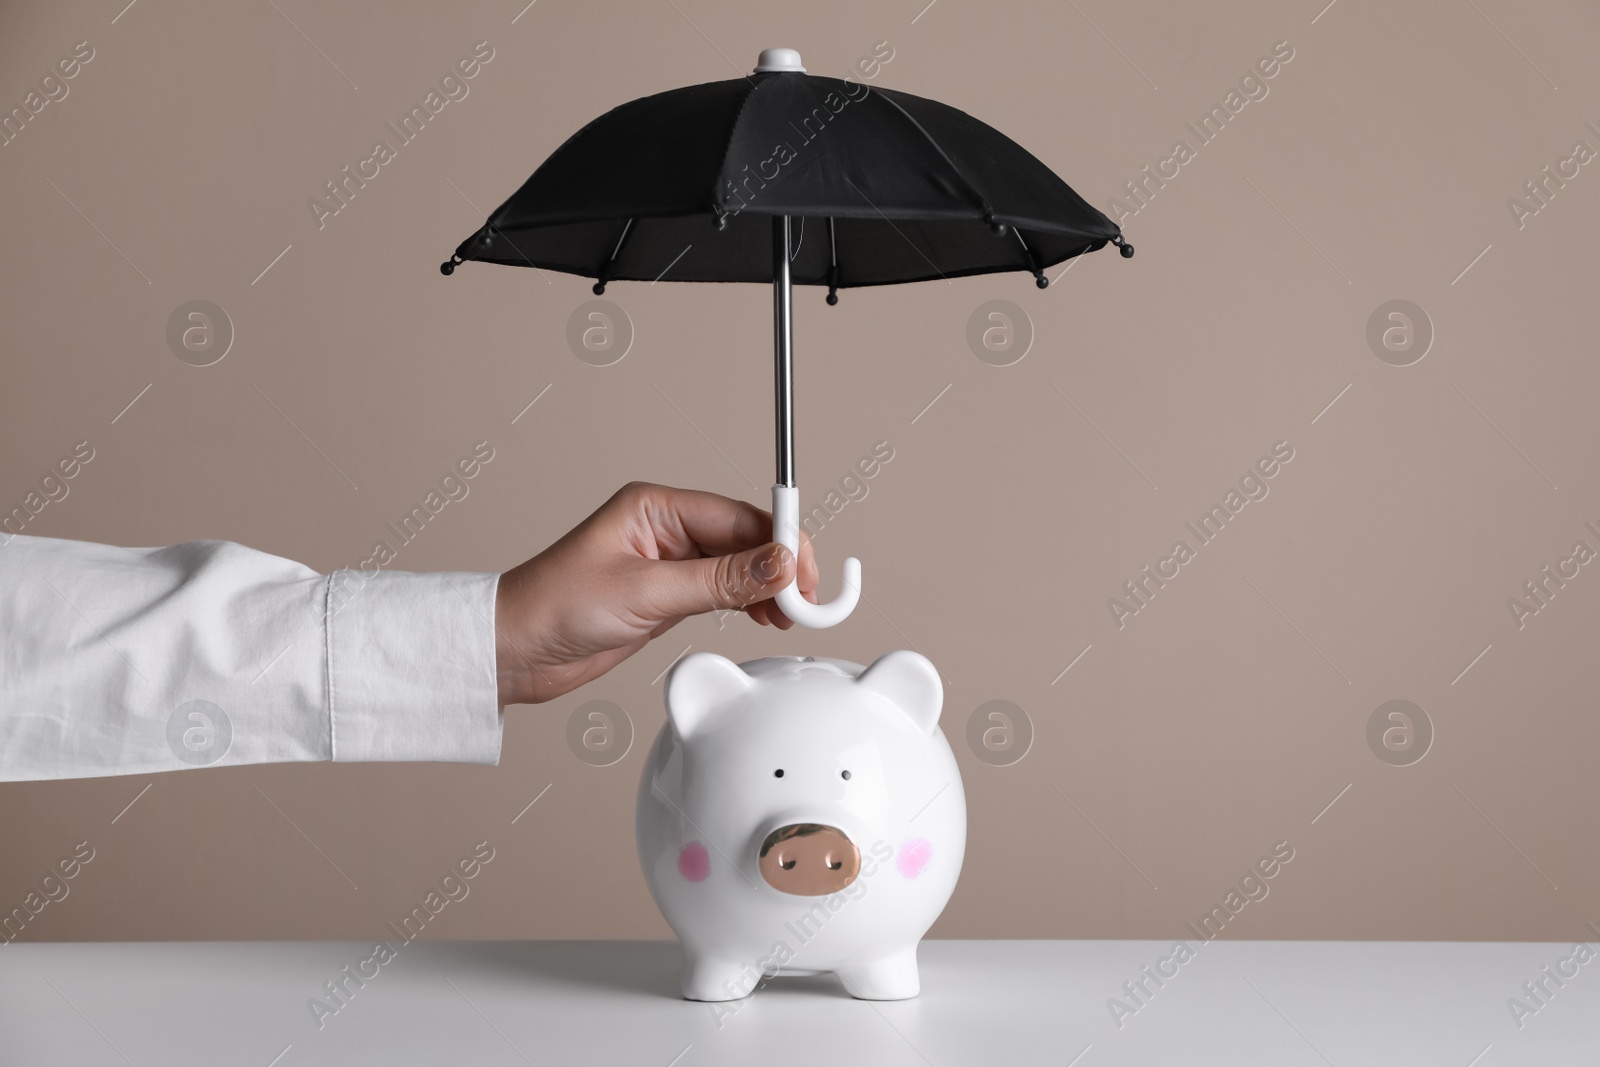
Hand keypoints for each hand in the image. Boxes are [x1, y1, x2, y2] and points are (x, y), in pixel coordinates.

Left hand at [493, 482, 818, 704]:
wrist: (515, 651)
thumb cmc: (555, 607)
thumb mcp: (646, 594)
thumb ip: (718, 581)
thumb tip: (778, 563)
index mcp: (655, 507)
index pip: (736, 516)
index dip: (779, 541)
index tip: (806, 571)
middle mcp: (665, 529)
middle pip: (744, 538)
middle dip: (780, 567)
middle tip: (806, 602)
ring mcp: (668, 563)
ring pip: (738, 567)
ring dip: (768, 589)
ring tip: (789, 617)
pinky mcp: (666, 596)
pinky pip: (722, 591)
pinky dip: (748, 604)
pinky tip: (763, 618)